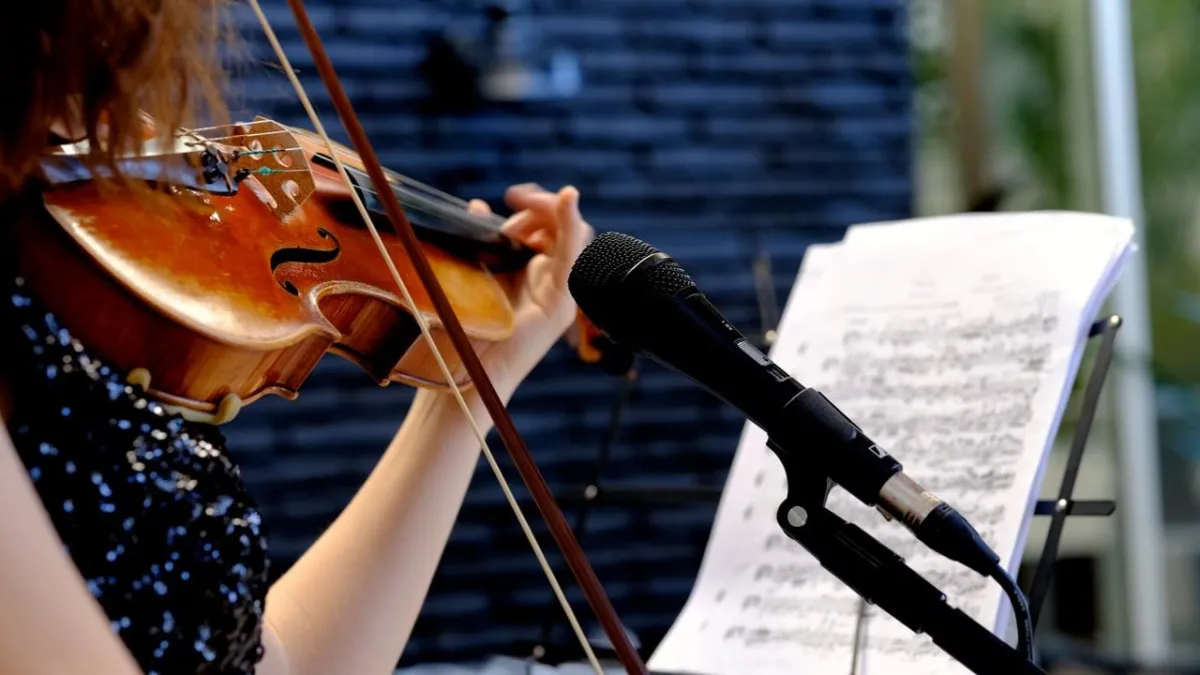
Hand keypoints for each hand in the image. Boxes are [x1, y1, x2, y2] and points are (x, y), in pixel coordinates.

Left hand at [465, 184, 592, 397]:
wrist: (461, 375)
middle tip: (514, 198)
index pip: (547, 228)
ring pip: (574, 236)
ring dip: (552, 209)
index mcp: (528, 274)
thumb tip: (478, 206)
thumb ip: (479, 240)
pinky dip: (572, 224)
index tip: (512, 195)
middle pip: (562, 228)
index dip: (535, 205)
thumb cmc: (460, 332)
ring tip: (523, 204)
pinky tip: (567, 198)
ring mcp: (558, 293)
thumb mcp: (468, 272)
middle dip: (541, 205)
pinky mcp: (559, 303)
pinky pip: (572, 256)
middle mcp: (547, 283)